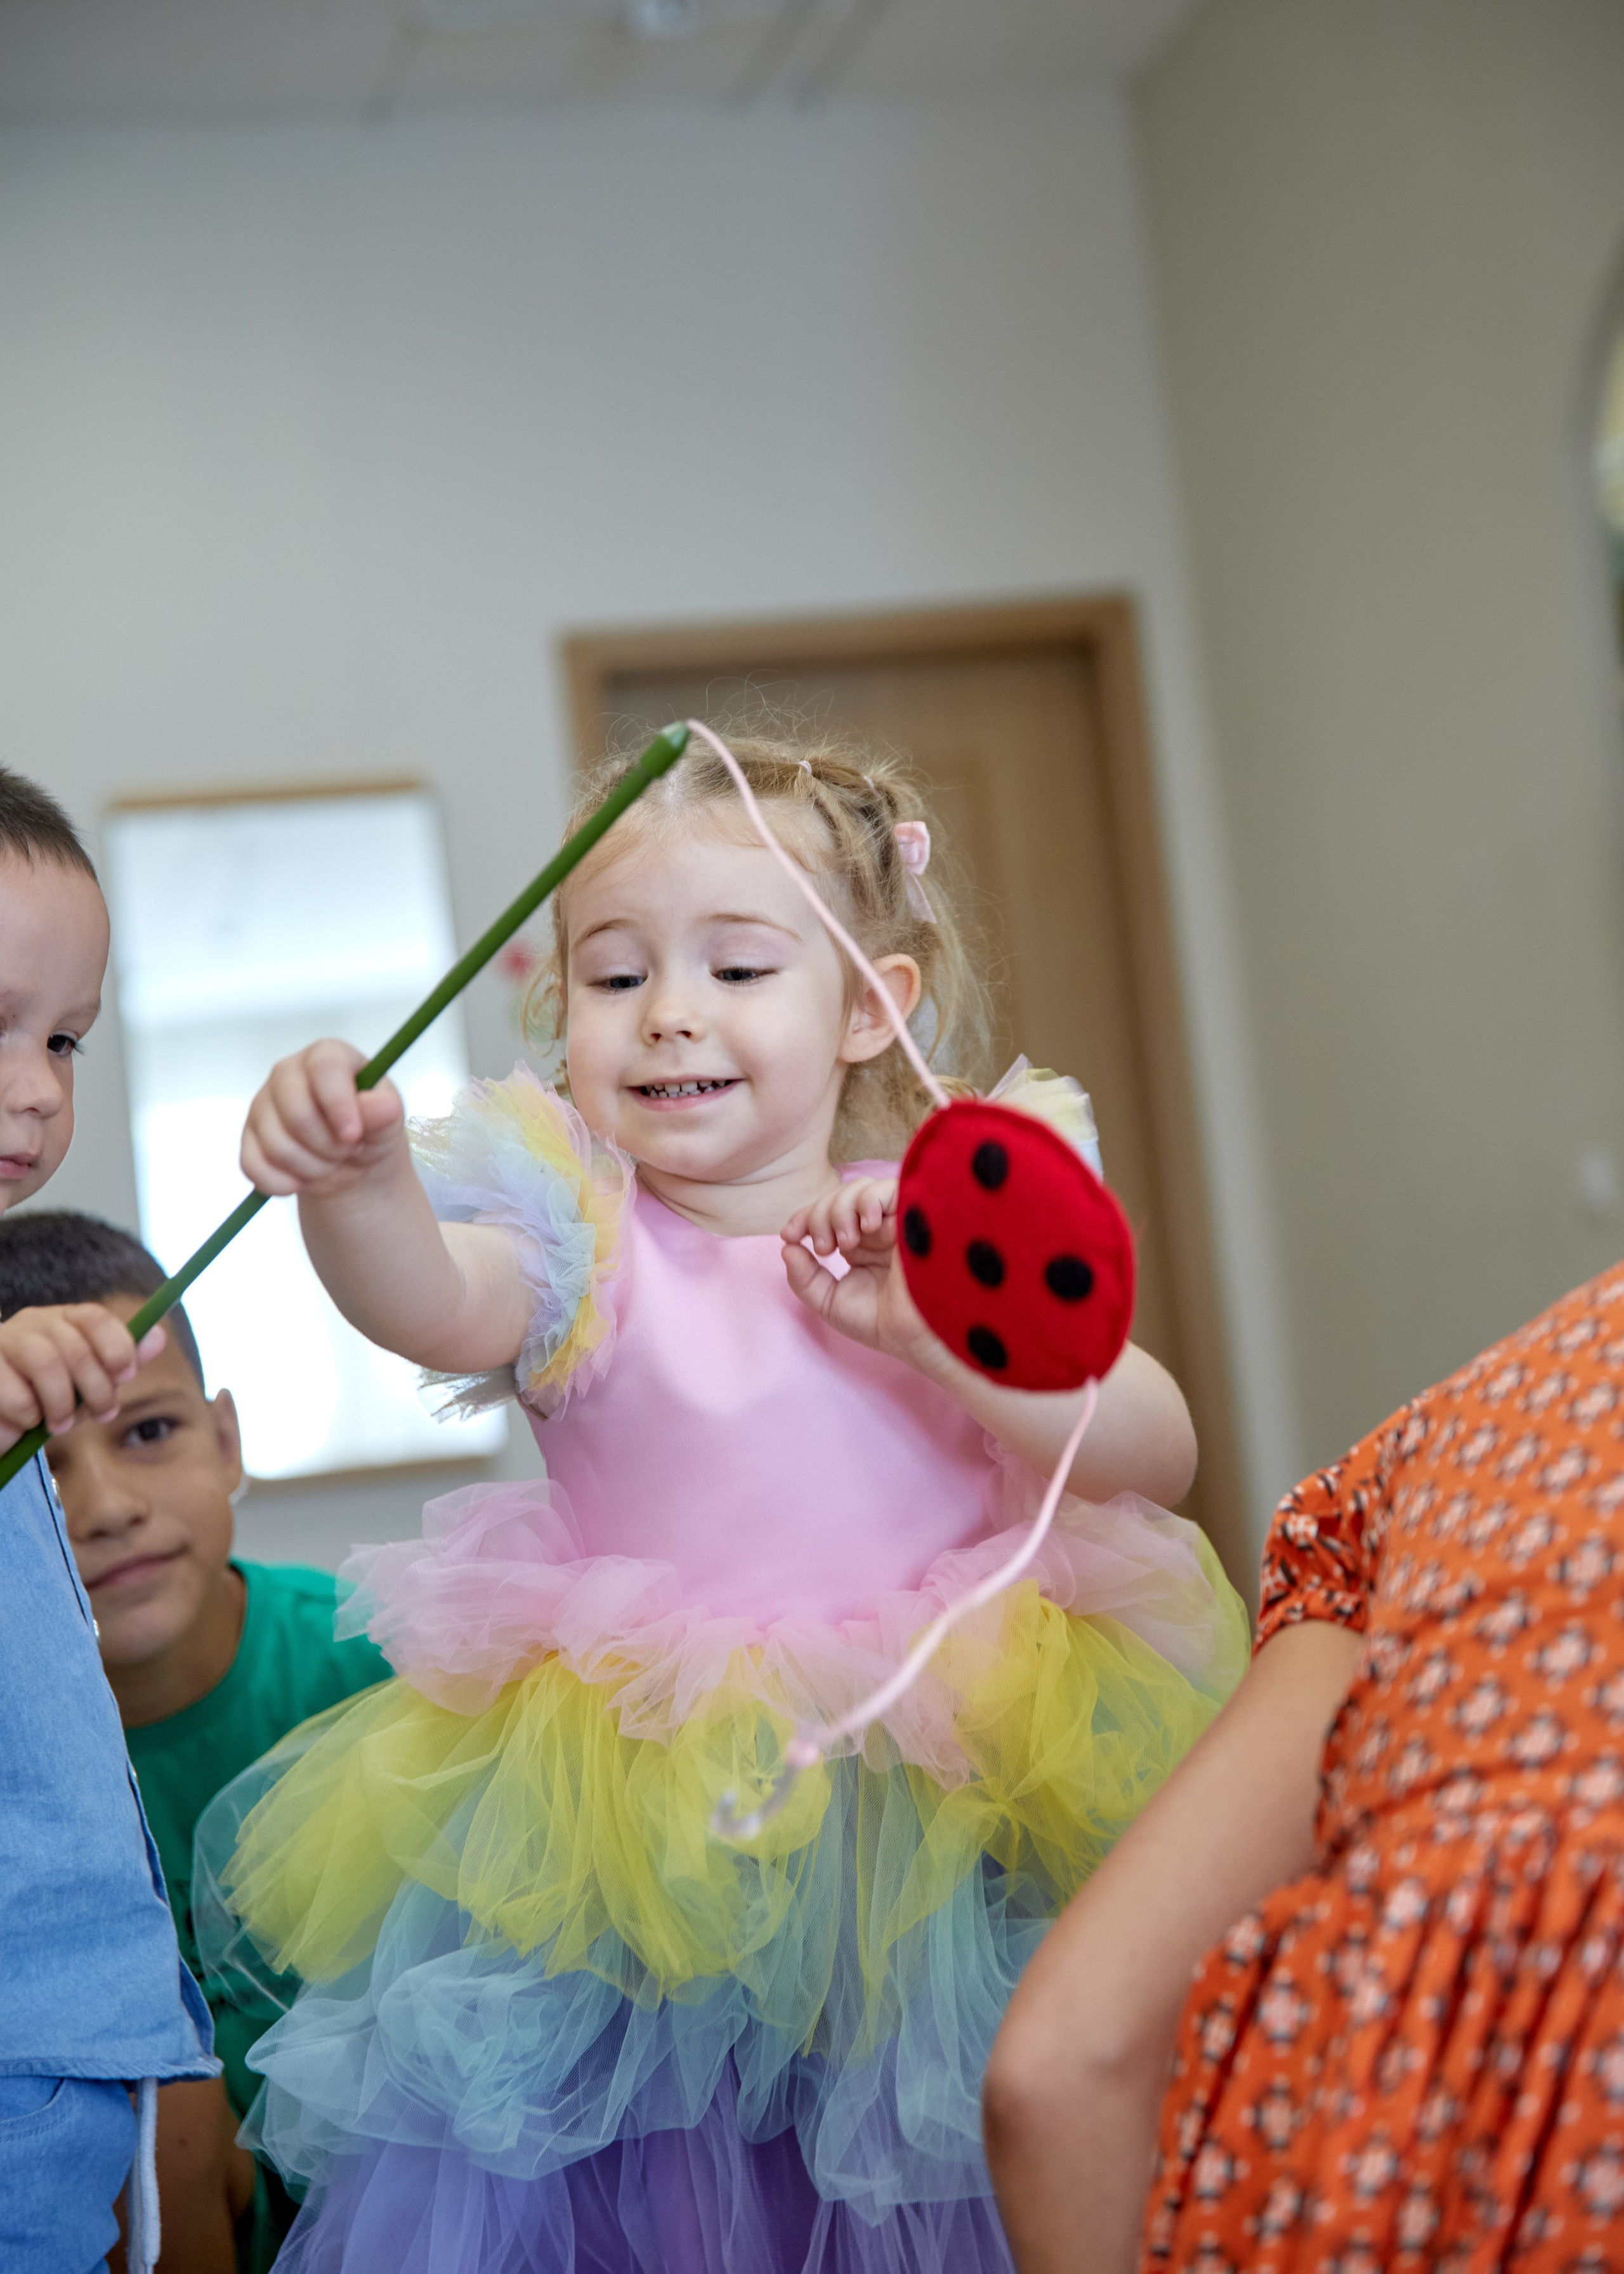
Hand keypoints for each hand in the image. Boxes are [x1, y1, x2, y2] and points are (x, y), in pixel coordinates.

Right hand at [0, 1305, 165, 1450]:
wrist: (0, 1419)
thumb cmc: (47, 1398)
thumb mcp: (88, 1383)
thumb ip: (119, 1361)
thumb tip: (159, 1335)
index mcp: (62, 1320)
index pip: (95, 1318)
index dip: (117, 1347)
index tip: (126, 1377)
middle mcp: (32, 1322)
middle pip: (77, 1346)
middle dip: (97, 1389)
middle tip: (101, 1415)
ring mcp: (4, 1341)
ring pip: (47, 1363)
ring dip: (63, 1404)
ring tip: (61, 1425)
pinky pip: (17, 1393)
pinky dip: (30, 1415)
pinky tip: (28, 1422)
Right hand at [240, 1039, 405, 1199]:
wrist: (349, 1159)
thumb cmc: (370, 1128)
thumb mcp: (389, 1121)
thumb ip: (386, 1112)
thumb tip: (382, 1106)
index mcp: (327, 1056)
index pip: (324, 1067)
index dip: (337, 1103)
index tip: (353, 1135)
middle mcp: (287, 1072)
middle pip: (296, 1112)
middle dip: (327, 1146)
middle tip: (347, 1152)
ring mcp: (262, 1104)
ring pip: (276, 1145)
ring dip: (311, 1168)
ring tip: (331, 1164)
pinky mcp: (248, 1137)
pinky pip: (253, 1166)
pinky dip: (282, 1183)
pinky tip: (302, 1180)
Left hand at [780, 1177, 941, 1369]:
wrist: (919, 1336)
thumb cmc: (883, 1324)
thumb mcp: (831, 1303)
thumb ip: (804, 1278)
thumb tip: (788, 1247)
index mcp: (858, 1246)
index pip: (826, 1215)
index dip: (804, 1216)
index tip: (790, 1235)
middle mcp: (876, 1230)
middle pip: (838, 1197)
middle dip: (820, 1216)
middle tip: (826, 1248)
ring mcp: (895, 1221)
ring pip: (860, 1188)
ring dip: (841, 1209)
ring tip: (847, 1242)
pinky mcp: (915, 1216)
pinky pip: (890, 1188)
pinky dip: (870, 1199)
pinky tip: (869, 1226)